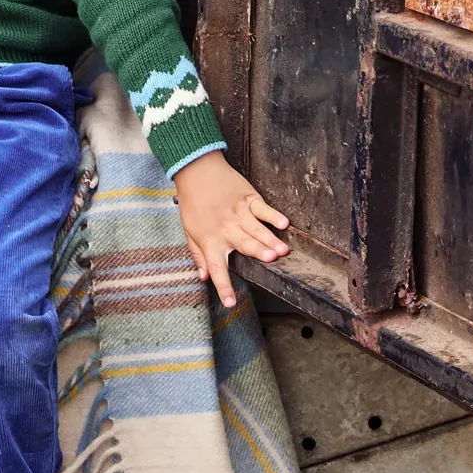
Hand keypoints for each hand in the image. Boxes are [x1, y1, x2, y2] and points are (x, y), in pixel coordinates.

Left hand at [173, 150, 290, 307]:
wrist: (196, 171)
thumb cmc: (192, 203)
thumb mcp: (189, 231)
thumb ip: (197, 255)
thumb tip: (203, 276)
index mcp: (210, 240)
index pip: (217, 268)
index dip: (223, 286)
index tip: (230, 302)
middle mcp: (226, 229)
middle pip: (245, 244)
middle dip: (258, 252)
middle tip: (271, 260)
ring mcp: (239, 213)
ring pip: (257, 229)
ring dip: (270, 239)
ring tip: (283, 250)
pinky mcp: (248, 199)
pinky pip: (263, 208)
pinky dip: (273, 215)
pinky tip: (283, 223)